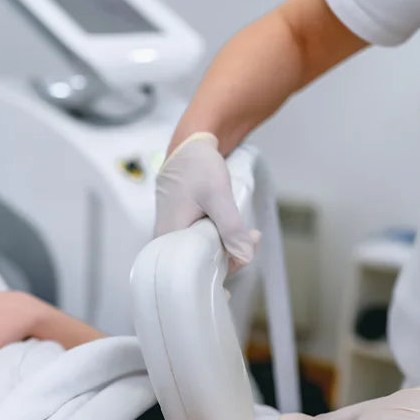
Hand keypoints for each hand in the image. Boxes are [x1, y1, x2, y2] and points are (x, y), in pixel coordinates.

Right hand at [156, 132, 258, 269]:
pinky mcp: (180, 234)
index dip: (226, 266)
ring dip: (228, 248)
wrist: (188, 149)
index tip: (248, 247)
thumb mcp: (218, 195)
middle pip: (201, 266)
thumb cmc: (197, 168)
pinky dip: (220, 240)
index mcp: (168, 241)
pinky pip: (201, 246)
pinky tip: (235, 232)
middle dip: (231, 256)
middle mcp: (166, 245)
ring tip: (249, 233)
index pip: (198, 271)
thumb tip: (245, 258)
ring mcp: (172, 239)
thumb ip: (231, 227)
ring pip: (203, 256)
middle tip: (253, 236)